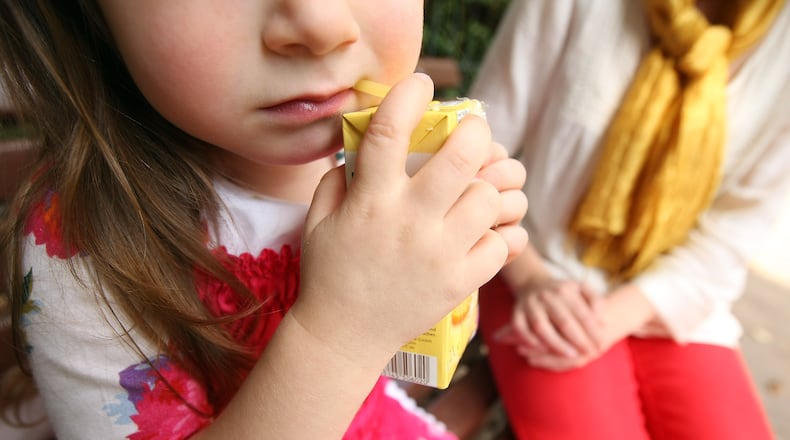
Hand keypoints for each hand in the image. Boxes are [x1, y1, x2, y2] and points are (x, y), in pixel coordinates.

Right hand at [292, 73, 522, 365]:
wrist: (343, 336)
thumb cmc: (329, 273)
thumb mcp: (317, 221)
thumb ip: (338, 179)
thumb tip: (363, 147)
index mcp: (370, 201)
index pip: (389, 133)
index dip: (409, 96)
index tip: (422, 83)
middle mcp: (409, 222)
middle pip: (461, 158)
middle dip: (475, 132)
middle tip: (474, 133)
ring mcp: (439, 254)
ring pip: (489, 198)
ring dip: (492, 187)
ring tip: (484, 188)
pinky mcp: (460, 283)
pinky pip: (504, 244)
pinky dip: (504, 232)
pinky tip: (490, 230)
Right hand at [494, 278, 603, 369]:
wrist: (532, 284)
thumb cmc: (563, 292)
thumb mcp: (581, 288)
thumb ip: (596, 301)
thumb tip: (601, 321)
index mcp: (564, 290)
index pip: (581, 313)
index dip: (592, 330)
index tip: (601, 343)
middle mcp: (546, 297)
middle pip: (563, 321)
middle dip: (578, 340)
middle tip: (590, 352)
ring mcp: (529, 305)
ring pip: (542, 327)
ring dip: (557, 344)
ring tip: (571, 356)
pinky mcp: (516, 314)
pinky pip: (521, 330)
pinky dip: (531, 341)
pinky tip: (544, 350)